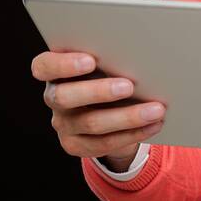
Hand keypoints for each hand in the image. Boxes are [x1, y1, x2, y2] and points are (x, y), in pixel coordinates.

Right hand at [32, 50, 164, 162]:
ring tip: (156, 109)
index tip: (91, 60)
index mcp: (53, 71)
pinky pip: (104, 143)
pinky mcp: (75, 145)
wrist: (108, 109)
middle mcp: (53, 97)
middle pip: (66, 97)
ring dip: (127, 116)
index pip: (44, 66)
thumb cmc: (108, 73)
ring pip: (91, 123)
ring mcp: (62, 124)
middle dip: (99, 91)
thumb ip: (109, 58)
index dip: (64, 64)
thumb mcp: (104, 63)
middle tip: (129, 86)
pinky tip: (153, 125)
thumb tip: (139, 55)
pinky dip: (132, 133)